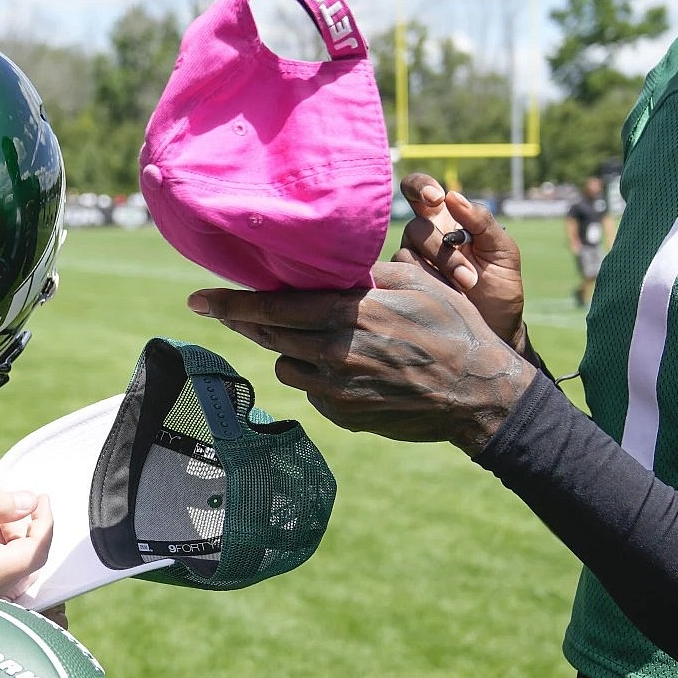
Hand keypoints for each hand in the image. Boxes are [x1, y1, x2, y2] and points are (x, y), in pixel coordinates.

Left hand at [192, 263, 535, 450]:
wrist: (479, 395)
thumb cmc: (453, 329)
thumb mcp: (415, 283)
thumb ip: (365, 274)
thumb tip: (328, 262)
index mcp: (349, 315)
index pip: (273, 306)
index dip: (231, 303)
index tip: (198, 299)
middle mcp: (334, 353)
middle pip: (269, 335)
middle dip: (243, 321)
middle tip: (223, 310)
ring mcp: (337, 390)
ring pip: (286, 364)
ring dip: (287, 348)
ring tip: (312, 335)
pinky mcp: (344, 415)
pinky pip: (310, 390)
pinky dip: (314, 374)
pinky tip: (340, 364)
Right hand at [397, 173, 527, 348]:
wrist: (497, 328)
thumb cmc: (501, 285)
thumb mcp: (502, 249)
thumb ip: (481, 220)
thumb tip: (452, 196)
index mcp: (446, 220)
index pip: (419, 190)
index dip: (421, 186)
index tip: (437, 197)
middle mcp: (423, 239)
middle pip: (416, 227)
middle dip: (442, 247)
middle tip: (468, 270)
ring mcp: (411, 264)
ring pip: (408, 254)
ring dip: (441, 270)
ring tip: (467, 288)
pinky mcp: (403, 287)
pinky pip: (402, 277)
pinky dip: (428, 284)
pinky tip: (447, 295)